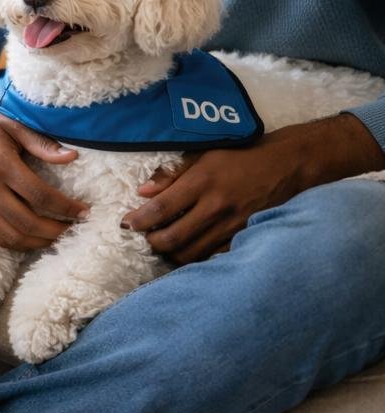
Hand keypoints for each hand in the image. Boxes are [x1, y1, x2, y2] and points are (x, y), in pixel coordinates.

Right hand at [0, 86, 88, 250]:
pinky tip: (34, 238)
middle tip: (76, 227)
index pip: (40, 196)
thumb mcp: (10, 125)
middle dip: (58, 230)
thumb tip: (72, 157)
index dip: (66, 207)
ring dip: (40, 242)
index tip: (84, 211)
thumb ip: (41, 144)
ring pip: (12, 236)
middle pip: (28, 222)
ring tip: (59, 236)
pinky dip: (19, 243)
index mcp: (0, 164)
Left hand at [122, 119, 351, 264]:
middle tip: (144, 237)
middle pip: (172, 238)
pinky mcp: (244, 237)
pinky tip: (187, 249)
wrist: (287, 166)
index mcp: (202, 182)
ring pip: (190, 253)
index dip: (138, 221)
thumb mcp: (203, 155)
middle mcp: (216, 206)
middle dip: (151, 242)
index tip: (126, 223)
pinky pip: (212, 256)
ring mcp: (232, 226)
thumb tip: (141, 193)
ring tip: (163, 244)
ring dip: (170, 253)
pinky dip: (195, 257)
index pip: (160, 209)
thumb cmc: (240, 157)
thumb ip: (171, 175)